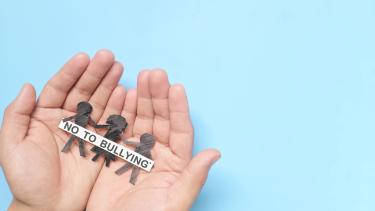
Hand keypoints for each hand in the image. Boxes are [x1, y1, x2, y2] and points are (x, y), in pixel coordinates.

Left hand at [0, 50, 124, 209]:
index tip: (84, 57)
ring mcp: (87, 129)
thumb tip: (28, 86)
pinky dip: (120, 107)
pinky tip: (126, 92)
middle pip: (83, 90)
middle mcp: (68, 118)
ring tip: (120, 67)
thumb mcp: (12, 145)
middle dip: (96, 72)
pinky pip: (112, 121)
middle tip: (109, 57)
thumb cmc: (28, 179)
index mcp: (45, 115)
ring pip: (100, 101)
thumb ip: (17, 115)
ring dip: (110, 84)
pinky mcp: (102, 142)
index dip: (71, 72)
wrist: (49, 206)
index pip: (59, 87)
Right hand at [86, 70, 220, 210]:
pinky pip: (119, 127)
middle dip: (158, 96)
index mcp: (176, 164)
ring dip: (142, 97)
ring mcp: (135, 151)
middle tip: (155, 74)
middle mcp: (157, 153)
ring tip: (141, 76)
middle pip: (160, 119)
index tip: (177, 87)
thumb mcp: (173, 202)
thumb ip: (193, 178)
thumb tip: (215, 153)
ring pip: (141, 118)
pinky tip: (123, 93)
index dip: (178, 108)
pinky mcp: (115, 153)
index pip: (180, 130)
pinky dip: (121, 110)